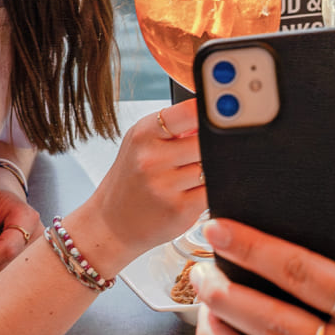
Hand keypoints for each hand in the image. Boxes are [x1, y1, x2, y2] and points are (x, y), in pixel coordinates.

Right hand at [69, 102, 205, 273]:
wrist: (112, 222)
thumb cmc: (132, 179)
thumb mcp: (142, 143)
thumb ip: (174, 127)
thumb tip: (216, 114)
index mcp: (143, 134)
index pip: (186, 112)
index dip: (207, 112)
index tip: (221, 112)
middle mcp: (152, 158)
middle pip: (207, 141)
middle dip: (212, 146)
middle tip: (203, 152)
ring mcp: (165, 185)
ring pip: (212, 167)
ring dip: (213, 170)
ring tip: (193, 175)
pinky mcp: (180, 209)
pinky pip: (213, 191)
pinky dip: (212, 190)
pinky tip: (196, 191)